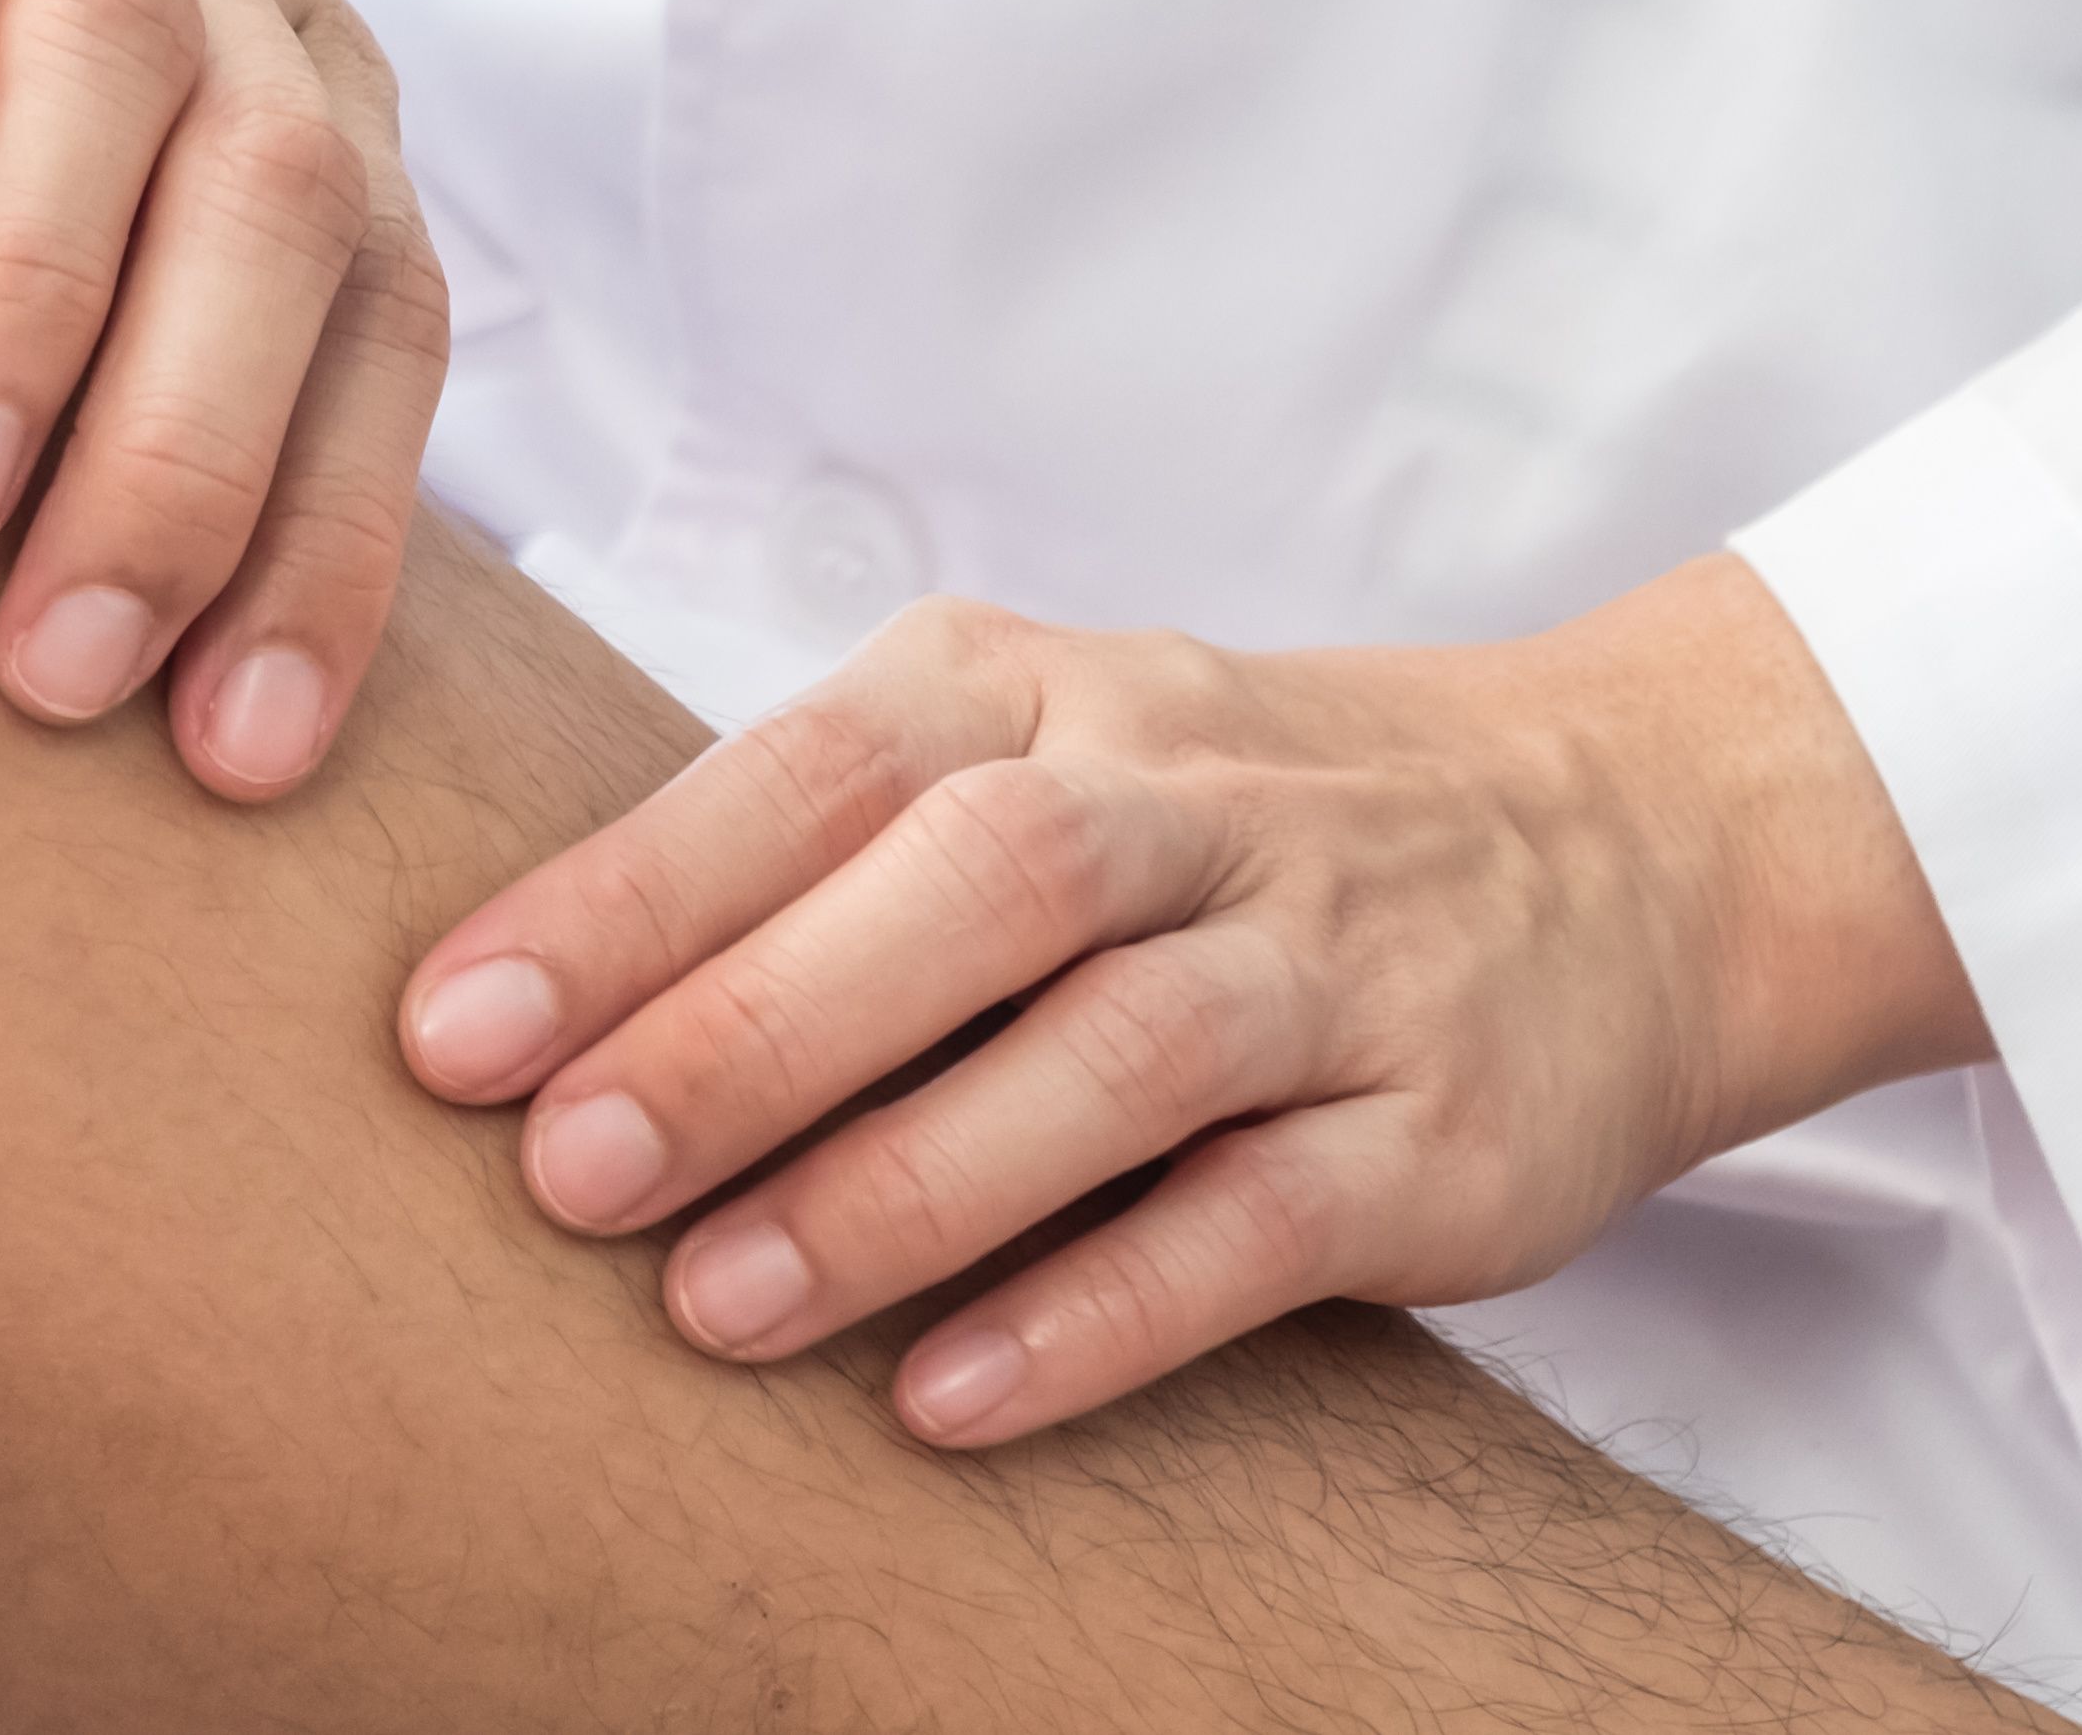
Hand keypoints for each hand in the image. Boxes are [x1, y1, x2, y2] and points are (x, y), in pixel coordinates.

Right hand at [0, 0, 447, 796]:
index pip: (376, 296)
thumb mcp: (53, 31)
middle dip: (200, 458)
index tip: (247, 763)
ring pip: (103, 40)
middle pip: (280, 195)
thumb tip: (121, 615)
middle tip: (78, 685)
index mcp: (267, 19)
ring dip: (40, 287)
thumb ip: (100, 259)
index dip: (335, 525)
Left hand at [392, 558, 1983, 1444]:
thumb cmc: (1224, 825)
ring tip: (712, 1304)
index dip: (634, 889)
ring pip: (1115, 1050)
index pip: (817, 763)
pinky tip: (946, 1394)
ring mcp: (1335, 958)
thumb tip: (521, 1004)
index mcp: (1041, 685)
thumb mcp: (1032, 752)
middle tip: (561, 1172)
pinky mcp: (1447, 1131)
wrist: (1627, 835)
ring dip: (903, 1182)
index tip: (454, 1028)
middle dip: (752, 1027)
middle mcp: (1192, 795)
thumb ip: (813, 854)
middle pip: (970, 882)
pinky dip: (1097, 1307)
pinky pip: (1260, 1223)